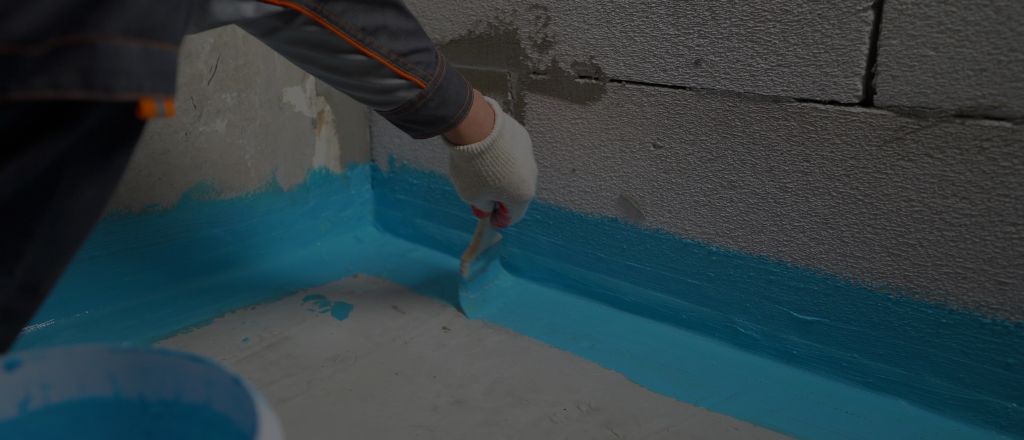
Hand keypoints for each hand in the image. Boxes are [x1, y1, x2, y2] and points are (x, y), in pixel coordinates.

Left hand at [446, 94, 536, 227]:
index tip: (488, 217)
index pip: (513, 216)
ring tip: (481, 169)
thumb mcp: (471, 195)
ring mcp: (529, 155)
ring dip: (502, 175)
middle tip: (482, 194)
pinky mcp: (523, 138)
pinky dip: (502, 157)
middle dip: (501, 196)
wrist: (476, 127)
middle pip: (516, 193)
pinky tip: (487, 152)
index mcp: (522, 196)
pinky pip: (513, 154)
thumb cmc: (473, 168)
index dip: (499, 219)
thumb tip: (488, 207)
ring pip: (515, 172)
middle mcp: (531, 177)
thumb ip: (482, 206)